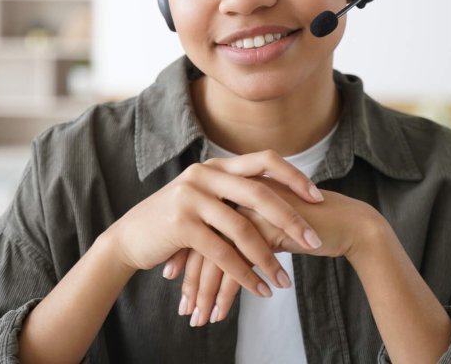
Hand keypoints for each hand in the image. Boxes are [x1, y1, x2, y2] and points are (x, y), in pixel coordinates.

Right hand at [106, 150, 324, 298]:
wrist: (131, 237)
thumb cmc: (176, 221)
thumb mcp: (206, 198)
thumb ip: (235, 194)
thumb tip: (279, 201)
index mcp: (217, 165)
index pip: (264, 160)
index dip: (294, 177)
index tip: (319, 198)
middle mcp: (205, 173)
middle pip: (259, 193)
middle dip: (291, 219)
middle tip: (314, 241)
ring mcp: (191, 196)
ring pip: (242, 228)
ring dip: (268, 258)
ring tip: (285, 281)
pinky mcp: (181, 224)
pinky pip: (222, 252)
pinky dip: (244, 274)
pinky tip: (259, 290)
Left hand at [167, 177, 383, 325]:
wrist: (346, 223)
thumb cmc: (306, 225)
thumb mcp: (267, 223)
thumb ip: (242, 228)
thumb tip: (213, 251)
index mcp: (234, 189)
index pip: (198, 225)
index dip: (184, 256)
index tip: (172, 280)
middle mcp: (238, 196)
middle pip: (202, 243)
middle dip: (191, 281)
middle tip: (184, 309)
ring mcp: (251, 212)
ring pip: (215, 258)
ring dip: (205, 294)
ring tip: (200, 319)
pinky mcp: (266, 230)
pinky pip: (237, 268)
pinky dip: (226, 295)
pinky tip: (220, 315)